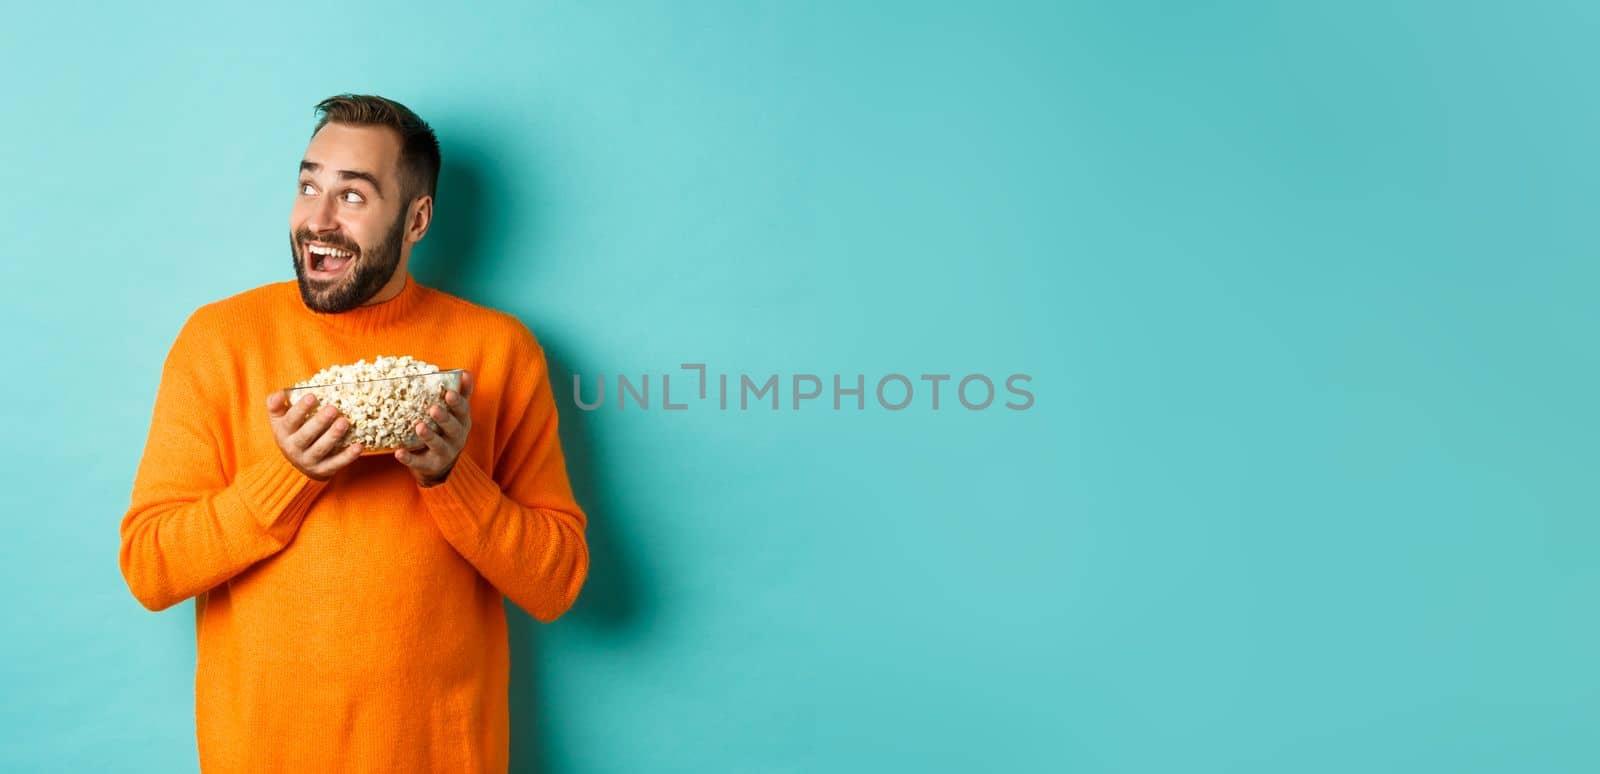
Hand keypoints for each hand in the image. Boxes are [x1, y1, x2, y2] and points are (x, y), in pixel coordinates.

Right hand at [266, 391, 363, 480]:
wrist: (296, 464)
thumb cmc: (292, 432)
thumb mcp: (280, 419)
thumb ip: (276, 405)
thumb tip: (278, 395)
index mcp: (283, 433)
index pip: (290, 420)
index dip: (300, 409)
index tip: (312, 396)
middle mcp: (293, 448)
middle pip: (306, 436)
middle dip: (320, 422)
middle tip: (333, 409)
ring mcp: (308, 461)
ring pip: (320, 449)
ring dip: (333, 436)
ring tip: (345, 422)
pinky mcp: (323, 470)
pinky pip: (336, 464)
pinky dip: (348, 456)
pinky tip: (358, 446)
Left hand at [397, 370, 473, 486]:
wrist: (442, 463)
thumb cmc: (447, 430)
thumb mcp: (457, 414)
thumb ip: (462, 394)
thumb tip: (465, 372)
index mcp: (462, 422)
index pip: (463, 411)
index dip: (457, 403)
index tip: (449, 393)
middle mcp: (457, 438)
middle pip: (453, 428)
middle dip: (444, 418)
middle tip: (433, 408)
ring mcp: (444, 453)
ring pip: (438, 445)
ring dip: (429, 436)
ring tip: (419, 427)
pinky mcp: (430, 465)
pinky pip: (419, 462)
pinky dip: (409, 458)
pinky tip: (399, 452)